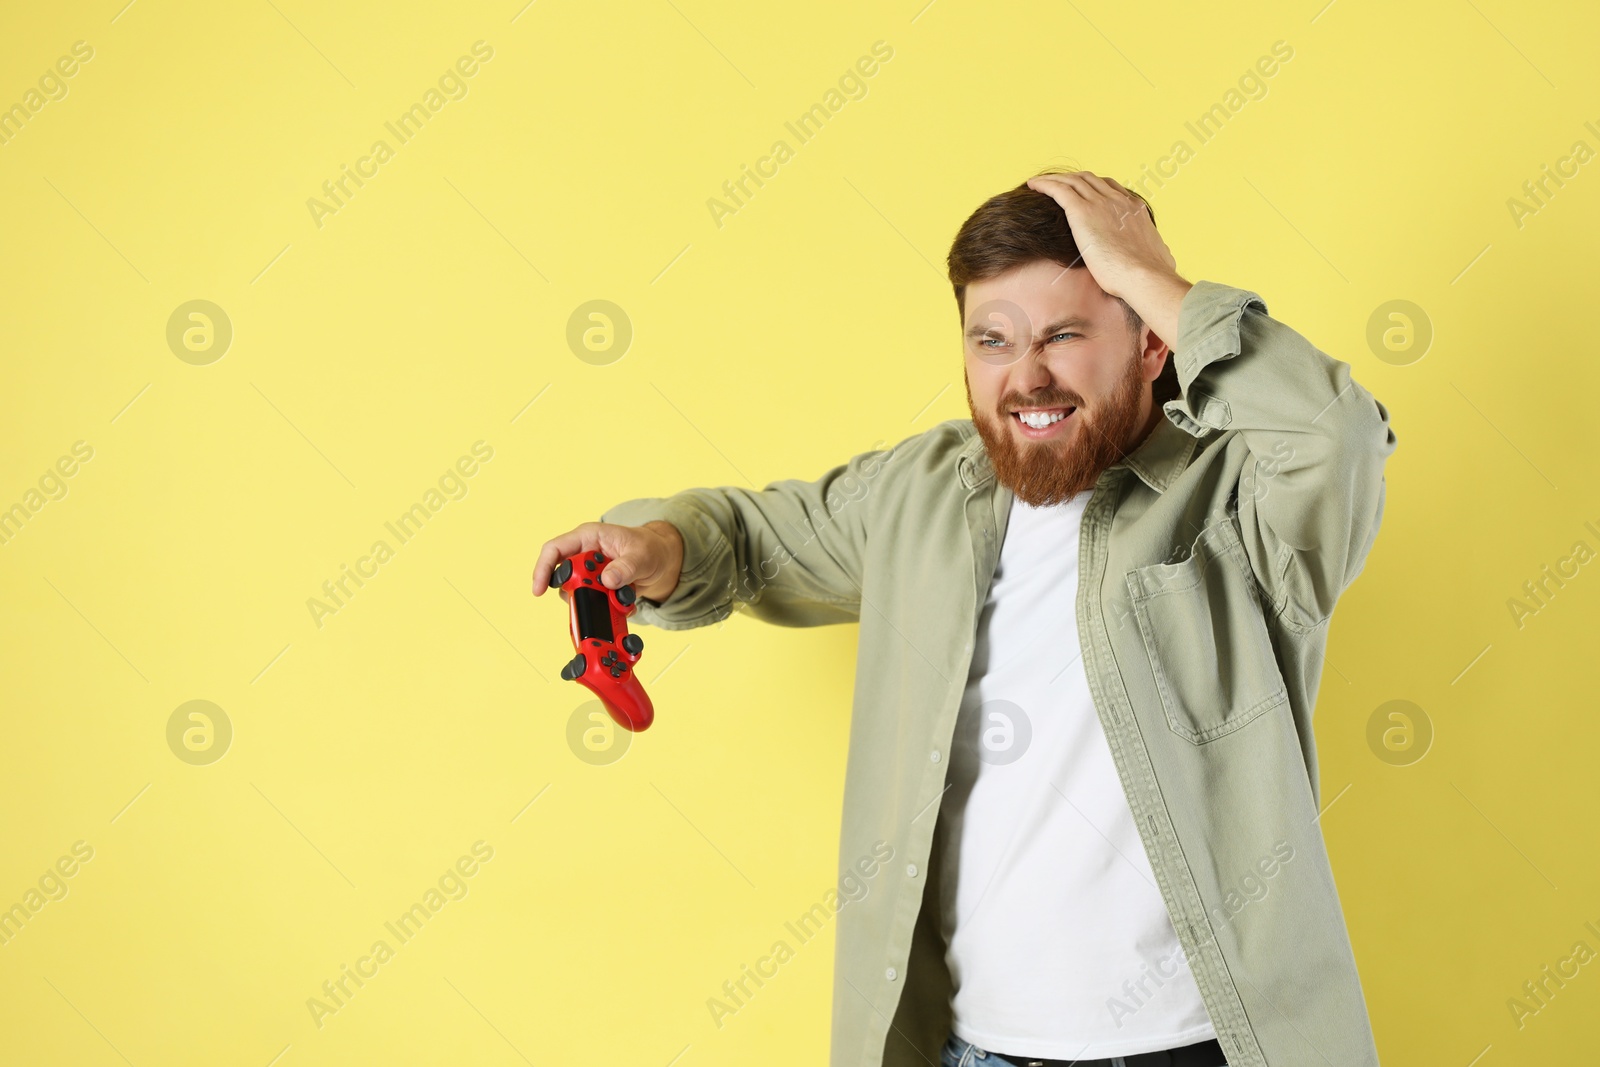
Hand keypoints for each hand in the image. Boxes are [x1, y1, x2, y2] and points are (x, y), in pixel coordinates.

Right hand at [532, 520, 684, 602]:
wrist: (663, 561)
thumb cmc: (651, 548)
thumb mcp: (643, 555)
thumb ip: (626, 567)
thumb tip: (608, 580)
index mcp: (590, 537)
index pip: (555, 549)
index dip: (543, 569)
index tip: (539, 590)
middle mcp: (585, 553)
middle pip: (565, 577)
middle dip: (578, 591)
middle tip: (599, 596)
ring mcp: (591, 572)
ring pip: (578, 592)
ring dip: (596, 601)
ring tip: (620, 597)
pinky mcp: (598, 587)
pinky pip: (593, 601)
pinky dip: (606, 607)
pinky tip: (622, 603)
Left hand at [1025, 171, 1179, 300]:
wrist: (1143, 276)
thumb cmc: (1151, 276)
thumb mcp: (1161, 257)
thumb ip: (1159, 252)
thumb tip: (1166, 256)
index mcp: (1134, 209)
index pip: (1112, 189)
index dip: (1096, 188)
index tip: (1085, 193)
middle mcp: (1117, 201)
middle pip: (1090, 180)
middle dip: (1073, 180)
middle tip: (1058, 185)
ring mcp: (1100, 203)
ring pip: (1072, 181)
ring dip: (1055, 179)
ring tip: (1040, 182)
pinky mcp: (1082, 211)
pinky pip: (1058, 189)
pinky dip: (1045, 184)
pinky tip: (1032, 185)